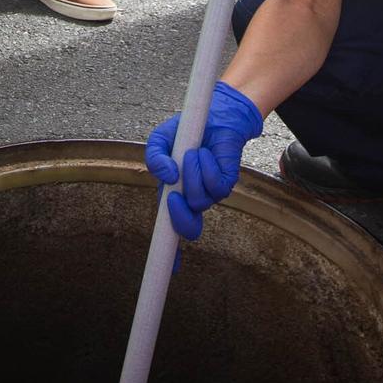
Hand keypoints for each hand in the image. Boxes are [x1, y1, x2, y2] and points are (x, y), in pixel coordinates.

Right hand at [143, 81, 264, 240]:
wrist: (213, 113)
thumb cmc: (186, 130)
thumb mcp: (160, 140)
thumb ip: (154, 159)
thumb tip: (167, 177)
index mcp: (172, 195)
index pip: (172, 231)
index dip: (171, 253)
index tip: (171, 268)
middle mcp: (192, 198)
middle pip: (188, 227)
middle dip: (180, 215)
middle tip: (174, 194)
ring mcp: (211, 191)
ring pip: (200, 201)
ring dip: (193, 175)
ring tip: (193, 152)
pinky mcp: (228, 180)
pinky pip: (218, 186)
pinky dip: (208, 168)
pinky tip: (205, 153)